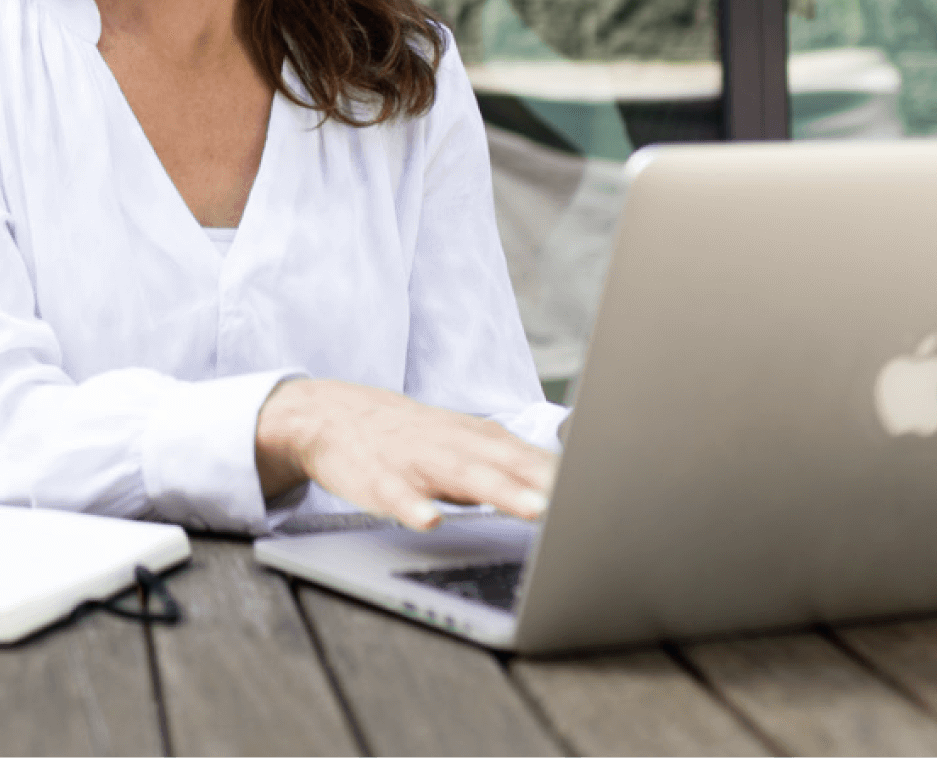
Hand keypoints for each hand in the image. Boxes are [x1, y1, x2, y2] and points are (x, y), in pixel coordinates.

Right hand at [255, 378, 557, 531]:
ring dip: (499, 491)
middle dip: (545, 482)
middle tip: (583, 502)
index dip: (565, 475)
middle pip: (505, 464)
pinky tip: (429, 521)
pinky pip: (396, 495)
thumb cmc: (408, 437)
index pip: (528, 455)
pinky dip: (413, 506)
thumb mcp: (460, 440)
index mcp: (474, 437)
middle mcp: (450, 444)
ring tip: (534, 510)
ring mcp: (413, 460)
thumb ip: (507, 461)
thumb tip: (564, 482)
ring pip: (460, 476)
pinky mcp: (376, 479)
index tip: (607, 493)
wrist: (329, 415)